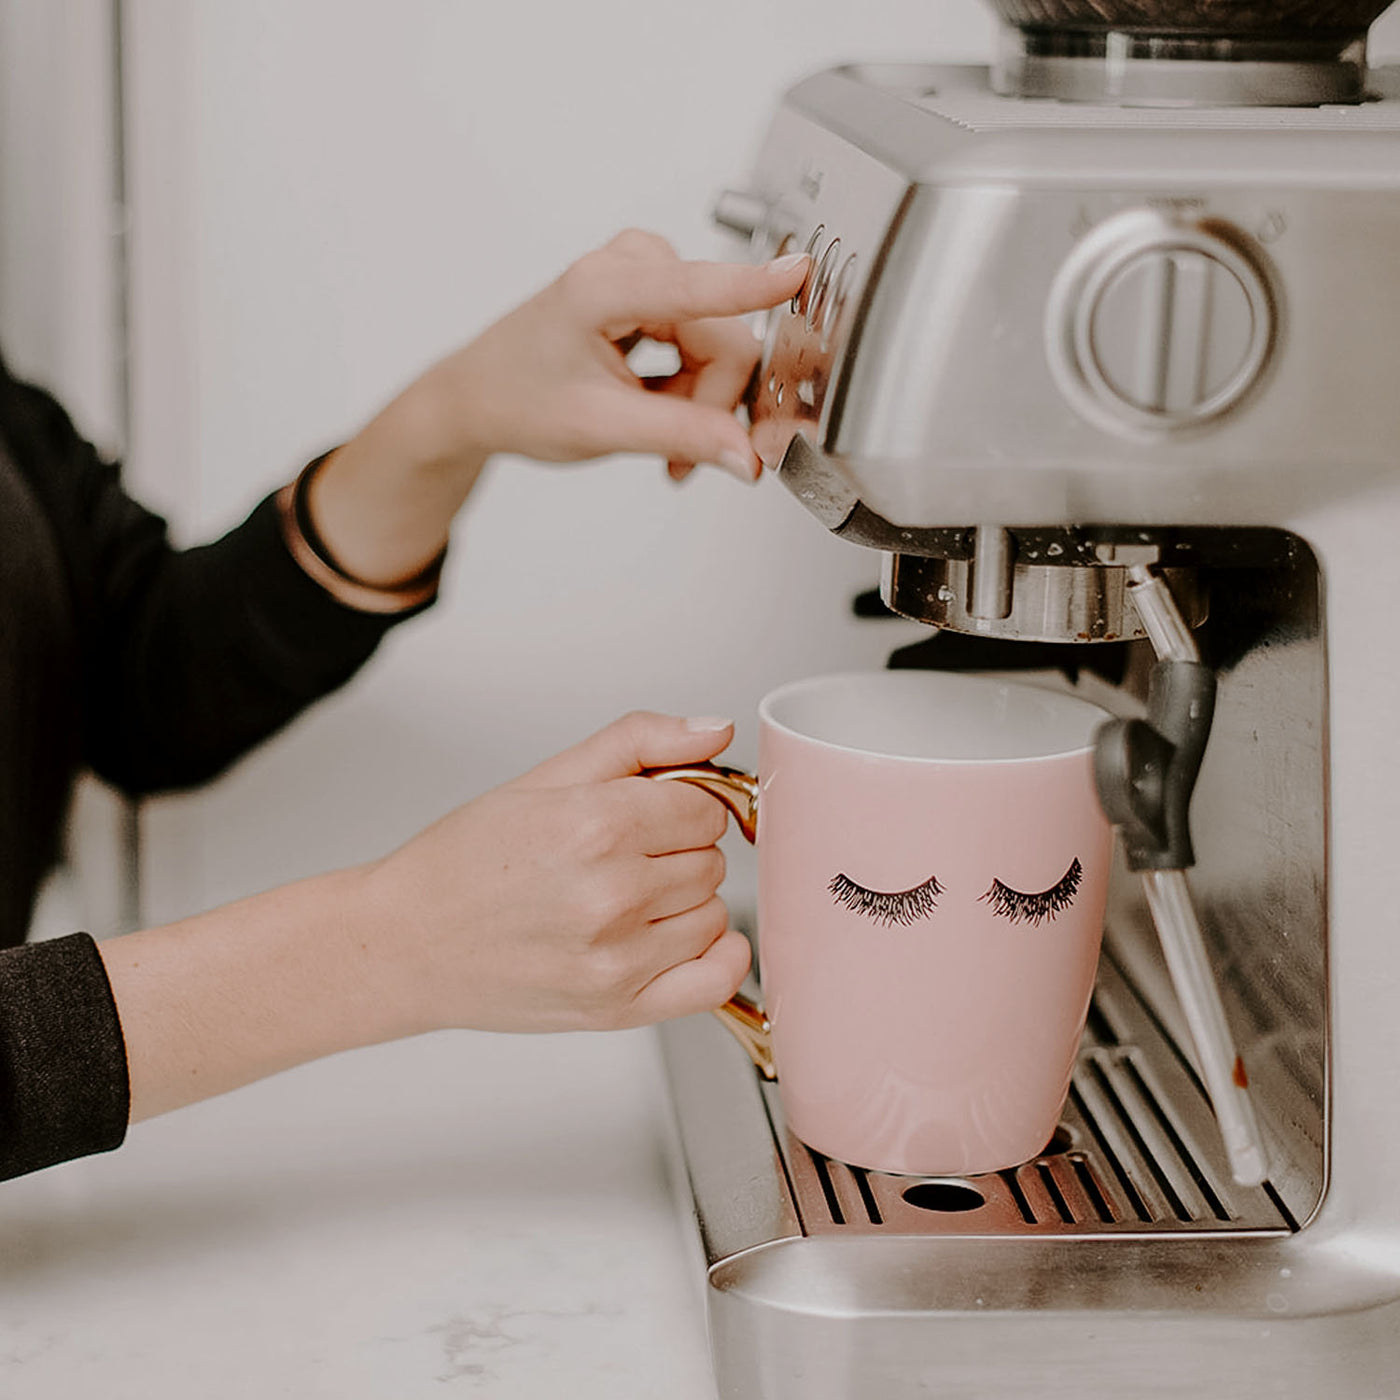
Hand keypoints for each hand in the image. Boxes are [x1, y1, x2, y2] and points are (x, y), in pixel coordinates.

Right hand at [357, 710, 751, 1034]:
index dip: (681, 806)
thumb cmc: (465, 862)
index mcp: (594, 825)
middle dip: (676, 851)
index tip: (649, 814)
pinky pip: (716, 980)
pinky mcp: (617, 1010)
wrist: (404, 943)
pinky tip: (674, 940)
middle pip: (711, 859)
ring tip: (624, 900)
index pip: (705, 808)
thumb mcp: (544, 777)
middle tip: (620, 857)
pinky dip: (714, 958)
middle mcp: (611, 894)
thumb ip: (639, 742)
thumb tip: (716, 730)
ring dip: (685, 903)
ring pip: (715, 912)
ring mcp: (617, 959)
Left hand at [409, 229, 808, 481]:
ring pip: (718, 348)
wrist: (478, 397)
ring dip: (700, 404)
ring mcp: (642, 276)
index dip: (755, 286)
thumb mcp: (601, 428)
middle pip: (721, 339)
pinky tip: (658, 412)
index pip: (697, 289)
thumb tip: (746, 455)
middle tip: (679, 457)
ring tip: (660, 441)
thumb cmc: (518, 399)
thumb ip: (681, 437)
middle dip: (711, 405)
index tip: (801, 271)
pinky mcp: (652, 294)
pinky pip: (704, 345)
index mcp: (603, 288)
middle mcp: (629, 267)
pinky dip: (689, 391)